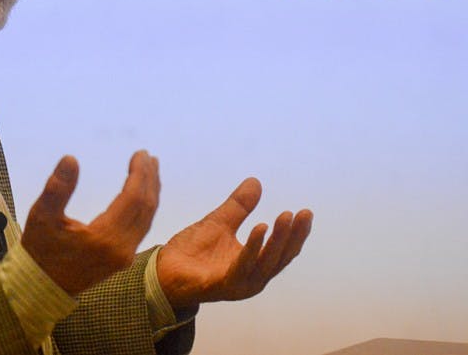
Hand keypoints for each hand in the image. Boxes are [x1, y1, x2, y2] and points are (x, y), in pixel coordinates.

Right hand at [20, 151, 159, 295]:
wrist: (41, 287)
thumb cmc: (40, 251)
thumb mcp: (42, 216)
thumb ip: (57, 188)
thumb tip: (71, 159)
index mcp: (105, 238)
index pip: (133, 199)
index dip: (139, 174)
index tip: (141, 153)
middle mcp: (121, 249)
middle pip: (146, 207)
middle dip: (150, 179)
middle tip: (148, 156)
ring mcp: (125, 256)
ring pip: (147, 218)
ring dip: (151, 192)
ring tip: (151, 169)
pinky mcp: (123, 259)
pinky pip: (142, 227)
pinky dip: (146, 207)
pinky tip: (143, 194)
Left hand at [157, 178, 311, 309]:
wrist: (162, 270)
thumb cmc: (192, 252)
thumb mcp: (220, 222)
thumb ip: (239, 206)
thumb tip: (256, 181)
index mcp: (254, 265)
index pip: (282, 250)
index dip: (296, 233)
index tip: (306, 212)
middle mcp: (251, 278)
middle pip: (279, 258)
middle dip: (292, 236)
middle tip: (301, 213)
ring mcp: (237, 285)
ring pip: (265, 263)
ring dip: (277, 240)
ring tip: (284, 217)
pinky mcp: (221, 286)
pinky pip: (241, 267)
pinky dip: (252, 248)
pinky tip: (259, 228)